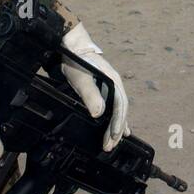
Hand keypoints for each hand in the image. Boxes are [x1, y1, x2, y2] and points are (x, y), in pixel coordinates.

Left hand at [61, 22, 129, 151]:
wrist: (72, 47)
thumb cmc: (76, 62)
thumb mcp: (81, 79)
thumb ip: (90, 94)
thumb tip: (99, 113)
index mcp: (114, 83)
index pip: (120, 108)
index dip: (117, 124)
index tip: (111, 138)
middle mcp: (116, 86)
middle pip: (121, 111)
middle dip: (116, 130)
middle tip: (110, 146)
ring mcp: (111, 87)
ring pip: (118, 110)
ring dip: (116, 126)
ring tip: (114, 141)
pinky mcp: (104, 88)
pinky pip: (113, 106)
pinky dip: (114, 118)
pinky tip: (114, 127)